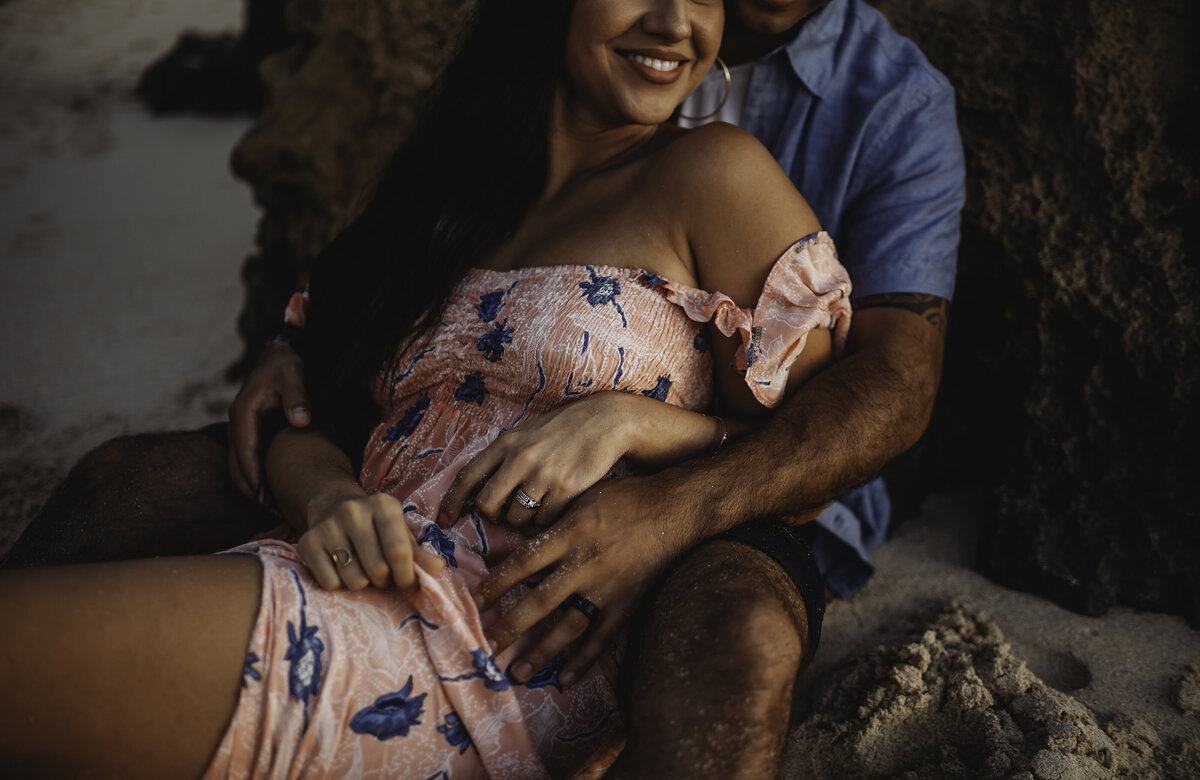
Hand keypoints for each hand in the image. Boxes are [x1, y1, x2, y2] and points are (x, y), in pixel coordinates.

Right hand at [228, 341, 311, 500]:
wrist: (280, 352)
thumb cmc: (288, 363)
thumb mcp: (294, 375)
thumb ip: (298, 397)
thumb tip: (299, 422)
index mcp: (243, 411)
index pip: (245, 451)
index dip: (253, 476)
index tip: (264, 497)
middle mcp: (237, 421)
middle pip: (235, 464)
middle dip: (250, 489)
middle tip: (271, 510)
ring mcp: (241, 426)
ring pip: (237, 464)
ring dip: (251, 486)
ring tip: (271, 506)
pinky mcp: (249, 430)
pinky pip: (246, 458)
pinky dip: (255, 475)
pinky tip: (272, 488)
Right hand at [297, 490, 445, 590]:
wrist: (331, 505)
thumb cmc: (376, 526)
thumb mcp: (400, 532)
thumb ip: (419, 554)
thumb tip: (439, 570)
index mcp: (384, 505)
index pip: (398, 551)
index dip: (406, 576)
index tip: (406, 583)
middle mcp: (353, 511)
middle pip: (377, 570)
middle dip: (384, 581)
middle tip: (381, 575)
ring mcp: (328, 526)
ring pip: (354, 580)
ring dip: (362, 584)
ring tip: (361, 569)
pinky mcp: (307, 542)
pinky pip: (330, 583)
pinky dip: (339, 585)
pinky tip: (341, 568)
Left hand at [437, 393, 633, 529]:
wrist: (605, 422)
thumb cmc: (563, 429)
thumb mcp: (527, 433)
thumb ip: (504, 456)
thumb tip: (480, 488)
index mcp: (506, 443)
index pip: (467, 476)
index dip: (451, 503)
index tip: (444, 521)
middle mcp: (520, 459)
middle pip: (487, 505)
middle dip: (493, 516)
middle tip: (506, 514)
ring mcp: (542, 475)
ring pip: (515, 518)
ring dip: (522, 521)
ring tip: (537, 506)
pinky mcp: (565, 489)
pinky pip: (543, 521)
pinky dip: (545, 521)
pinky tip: (555, 507)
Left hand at [472, 475, 694, 686]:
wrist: (675, 508)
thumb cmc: (625, 497)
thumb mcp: (582, 498)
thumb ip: (551, 522)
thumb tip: (513, 542)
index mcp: (571, 533)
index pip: (523, 562)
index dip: (496, 583)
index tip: (475, 600)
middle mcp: (585, 563)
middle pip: (540, 601)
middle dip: (510, 626)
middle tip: (486, 646)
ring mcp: (607, 588)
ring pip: (568, 626)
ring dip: (540, 652)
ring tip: (517, 671)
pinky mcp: (627, 604)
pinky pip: (602, 638)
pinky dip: (583, 660)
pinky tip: (565, 678)